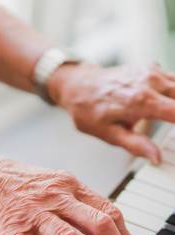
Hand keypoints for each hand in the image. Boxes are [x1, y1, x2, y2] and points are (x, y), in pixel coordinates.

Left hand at [48, 63, 174, 163]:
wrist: (78, 86)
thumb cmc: (90, 111)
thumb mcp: (108, 133)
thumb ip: (134, 144)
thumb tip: (156, 158)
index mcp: (141, 101)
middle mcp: (149, 82)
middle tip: (170, 132)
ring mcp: (151, 71)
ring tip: (164, 121)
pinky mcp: (150, 67)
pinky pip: (172, 80)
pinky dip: (173, 94)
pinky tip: (165, 105)